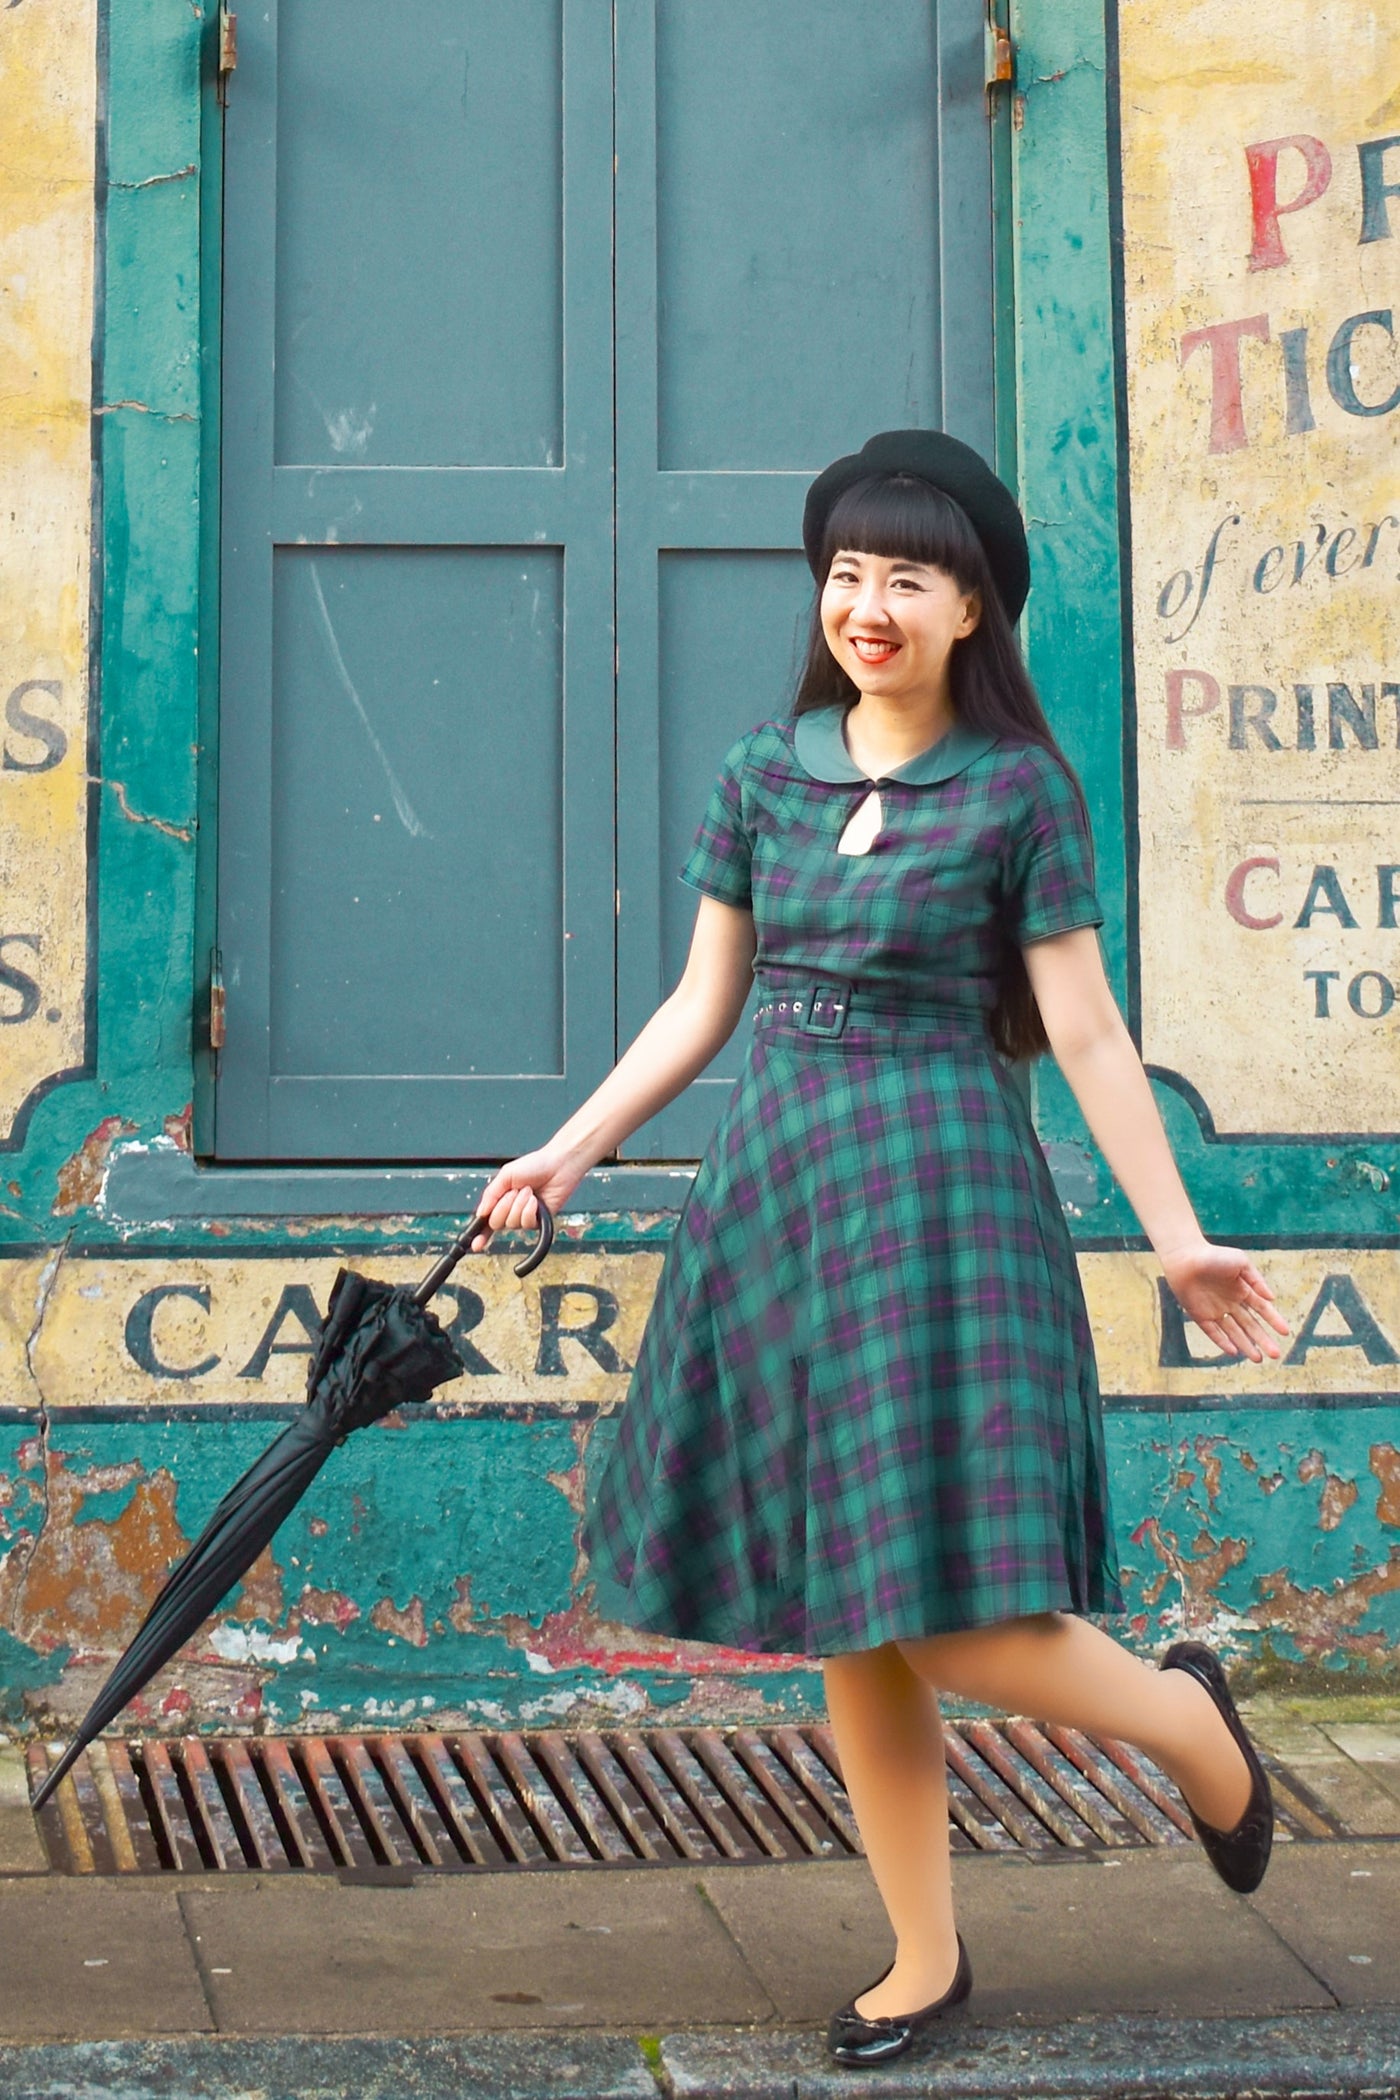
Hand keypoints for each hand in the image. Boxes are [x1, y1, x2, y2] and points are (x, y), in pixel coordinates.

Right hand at [468, 1145, 585, 1250]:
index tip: (475, 1245)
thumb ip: (491, 1194)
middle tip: (513, 1192)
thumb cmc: (535, 1165)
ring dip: (519, 1205)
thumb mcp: (506, 1175)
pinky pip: (527, 1223)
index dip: (480, 1234)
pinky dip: (529, 1210)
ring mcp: (525, 1216)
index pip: (487, 1220)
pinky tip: (535, 1200)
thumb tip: (480, 1213)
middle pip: (496, 1223)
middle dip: (503, 1207)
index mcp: (501, 1199)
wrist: (558, 1165)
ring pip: (512, 1223)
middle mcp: (511, 1210)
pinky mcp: (539, 1220)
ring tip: (528, 1191)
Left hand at [1159, 1239, 1289, 1361]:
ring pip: (1234, 1332)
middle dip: (1263, 1339)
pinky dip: (1222, 1342)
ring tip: (1258, 1359)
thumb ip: (1257, 1280)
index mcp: (1242, 1290)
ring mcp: (1215, 1310)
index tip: (1285, 1332)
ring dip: (1246, 1345)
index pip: (1262, 1309)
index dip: (1274, 1321)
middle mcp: (1230, 1303)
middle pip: (1250, 1325)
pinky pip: (1213, 1332)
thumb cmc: (1214, 1255)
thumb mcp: (1241, 1262)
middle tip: (1275, 1354)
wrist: (1185, 1256)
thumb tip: (1272, 1299)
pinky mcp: (1199, 1315)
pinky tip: (1234, 1351)